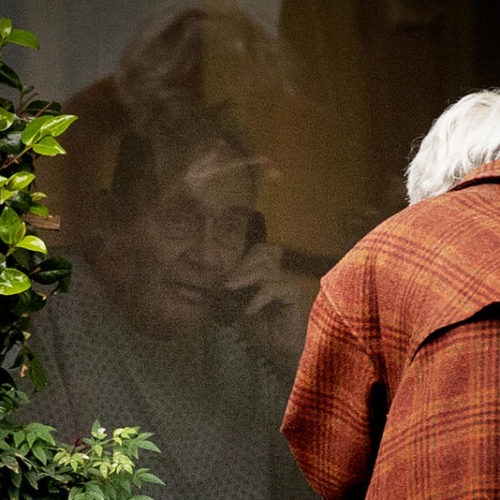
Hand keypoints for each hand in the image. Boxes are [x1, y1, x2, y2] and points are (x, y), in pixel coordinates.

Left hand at [225, 243, 305, 371]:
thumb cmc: (261, 331)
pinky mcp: (292, 294)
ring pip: (264, 268)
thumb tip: (212, 283)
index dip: (240, 257)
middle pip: (261, 251)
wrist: (279, 352)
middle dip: (241, 264)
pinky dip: (258, 298)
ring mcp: (283, 282)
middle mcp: (274, 274)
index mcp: (262, 275)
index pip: (255, 251)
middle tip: (226, 281)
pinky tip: (248, 311)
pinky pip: (273, 289)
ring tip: (229, 288)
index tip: (222, 273)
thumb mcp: (237, 311)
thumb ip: (228, 295)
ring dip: (244, 278)